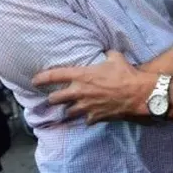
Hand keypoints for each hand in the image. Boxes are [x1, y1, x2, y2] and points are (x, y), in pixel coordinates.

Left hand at [33, 51, 153, 123]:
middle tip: (53, 98)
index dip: (42, 78)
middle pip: (56, 99)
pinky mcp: (95, 117)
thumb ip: (107, 55)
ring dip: (68, 110)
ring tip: (70, 109)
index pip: (54, 76)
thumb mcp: (115, 57)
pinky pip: (86, 120)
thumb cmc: (126, 74)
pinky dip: (87, 118)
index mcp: (81, 75)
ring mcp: (86, 107)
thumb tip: (106, 53)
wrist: (138, 94)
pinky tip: (90, 116)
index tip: (34, 81)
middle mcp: (80, 92)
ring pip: (68, 112)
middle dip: (53, 99)